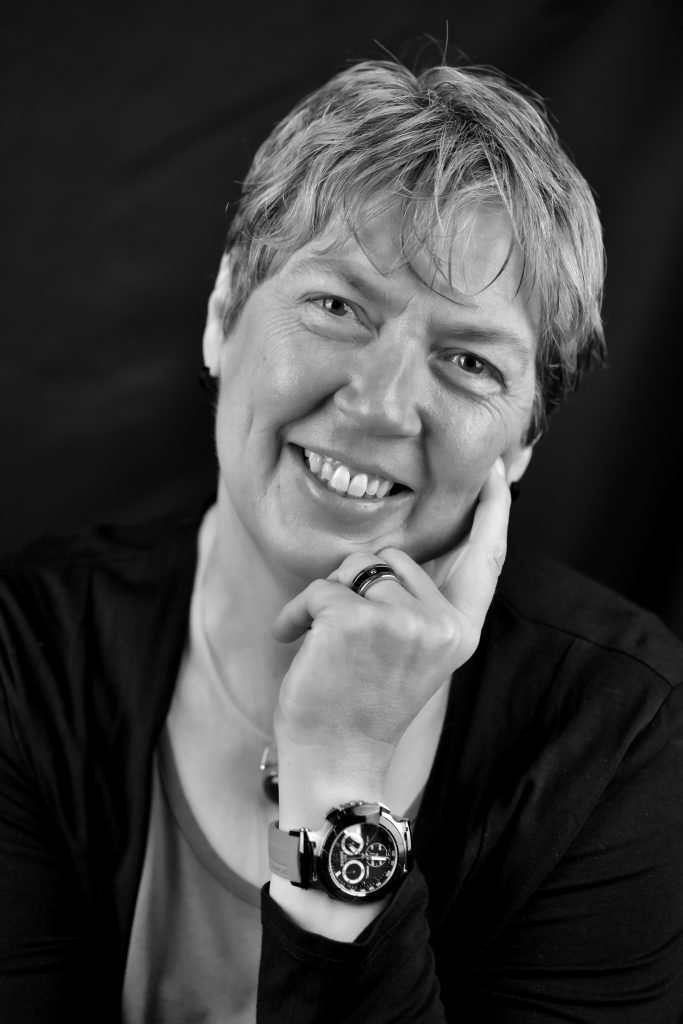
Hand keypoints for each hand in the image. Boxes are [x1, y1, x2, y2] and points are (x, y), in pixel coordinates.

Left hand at [271, 458, 510, 814]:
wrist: (336, 764)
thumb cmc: (361, 707)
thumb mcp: (409, 656)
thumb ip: (418, 607)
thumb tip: (394, 559)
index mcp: (459, 632)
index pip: (485, 559)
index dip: (494, 512)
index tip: (499, 471)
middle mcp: (441, 624)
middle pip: (393, 557)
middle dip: (358, 586)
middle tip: (343, 639)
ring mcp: (402, 621)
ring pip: (357, 566)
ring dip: (327, 598)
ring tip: (322, 645)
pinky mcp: (357, 621)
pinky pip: (319, 588)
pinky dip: (297, 612)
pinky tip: (292, 641)